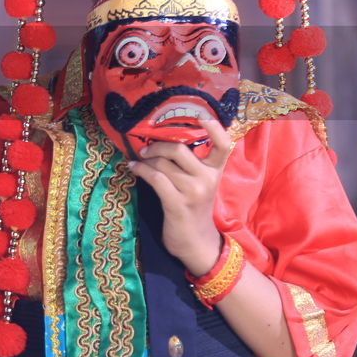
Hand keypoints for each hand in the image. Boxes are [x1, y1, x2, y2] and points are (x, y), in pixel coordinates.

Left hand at [126, 115, 232, 275]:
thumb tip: (162, 139)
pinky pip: (155, 178)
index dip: (214, 128)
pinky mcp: (177, 204)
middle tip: (145, 150)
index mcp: (215, 171)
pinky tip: (133, 169)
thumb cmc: (194, 208)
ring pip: (163, 164)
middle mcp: (207, 179)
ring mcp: (193, 192)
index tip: (200, 115)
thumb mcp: (200, 183)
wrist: (196, 241)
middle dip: (157, 146)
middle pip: (179, 149)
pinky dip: (140, 170)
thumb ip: (191, 163)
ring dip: (146, 160)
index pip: (223, 144)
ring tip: (139, 162)